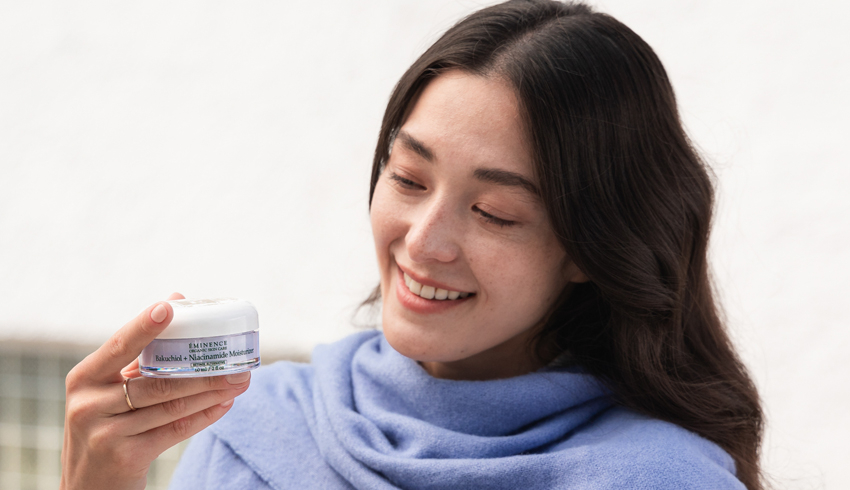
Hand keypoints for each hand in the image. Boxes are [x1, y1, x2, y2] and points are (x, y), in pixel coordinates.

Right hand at [60, 293, 251, 489]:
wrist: (89, 486)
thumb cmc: (105, 424)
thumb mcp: (108, 388)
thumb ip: (138, 349)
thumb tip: (174, 298)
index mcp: (84, 377)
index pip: (120, 345)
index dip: (144, 326)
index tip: (169, 307)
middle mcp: (88, 404)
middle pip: (157, 381)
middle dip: (203, 371)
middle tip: (236, 362)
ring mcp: (104, 433)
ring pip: (170, 406)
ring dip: (211, 392)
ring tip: (238, 381)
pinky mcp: (124, 457)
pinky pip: (174, 431)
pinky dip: (203, 416)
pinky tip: (225, 404)